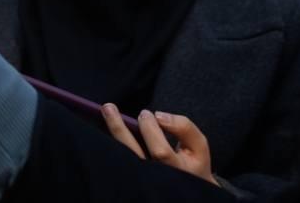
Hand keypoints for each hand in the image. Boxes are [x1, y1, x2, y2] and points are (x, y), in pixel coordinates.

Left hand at [102, 104, 216, 186]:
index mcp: (177, 171)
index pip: (160, 152)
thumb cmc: (193, 164)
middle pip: (133, 155)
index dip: (151, 130)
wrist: (188, 191)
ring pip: (121, 159)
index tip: (146, 113)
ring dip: (110, 135)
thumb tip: (159, 116)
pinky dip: (109, 145)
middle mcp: (157, 178)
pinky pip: (118, 161)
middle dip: (119, 129)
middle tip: (109, 107)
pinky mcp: (133, 177)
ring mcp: (142, 179)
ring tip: (102, 111)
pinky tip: (100, 128)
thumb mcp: (198, 146)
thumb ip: (184, 128)